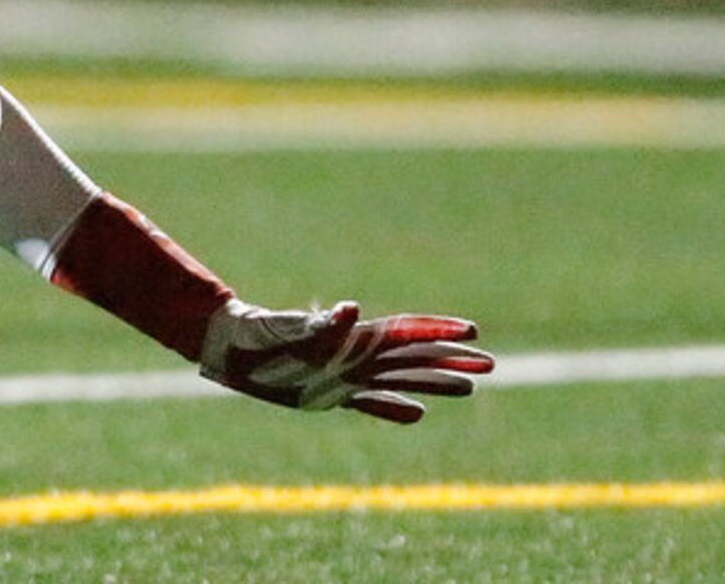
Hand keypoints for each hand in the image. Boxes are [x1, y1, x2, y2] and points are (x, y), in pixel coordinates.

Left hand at [199, 300, 490, 424]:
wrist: (236, 348)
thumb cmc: (265, 335)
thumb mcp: (297, 330)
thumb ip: (327, 323)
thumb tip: (352, 309)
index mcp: (355, 337)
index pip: (407, 333)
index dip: (439, 332)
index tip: (473, 332)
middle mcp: (357, 354)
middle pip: (414, 356)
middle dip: (450, 359)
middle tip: (488, 363)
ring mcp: (347, 374)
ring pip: (402, 379)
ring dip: (434, 382)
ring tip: (469, 387)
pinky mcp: (332, 394)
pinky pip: (372, 404)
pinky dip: (395, 409)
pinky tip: (417, 413)